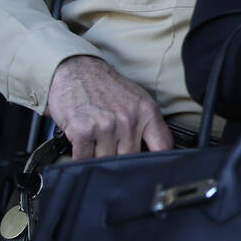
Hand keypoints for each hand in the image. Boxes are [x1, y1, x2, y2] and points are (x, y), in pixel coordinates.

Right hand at [47, 55, 173, 158]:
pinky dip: (81, 157)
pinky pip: (85, 158)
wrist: (77, 70)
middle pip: (130, 158)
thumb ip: (150, 126)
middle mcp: (128, 119)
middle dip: (121, 159)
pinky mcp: (83, 130)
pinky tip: (82, 145)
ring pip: (107, 161)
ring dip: (98, 157)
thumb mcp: (138, 101)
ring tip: (95, 141)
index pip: (163, 146)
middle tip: (111, 149)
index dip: (160, 164)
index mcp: (146, 111)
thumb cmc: (107, 88)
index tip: (153, 171)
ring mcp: (105, 125)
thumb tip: (160, 153)